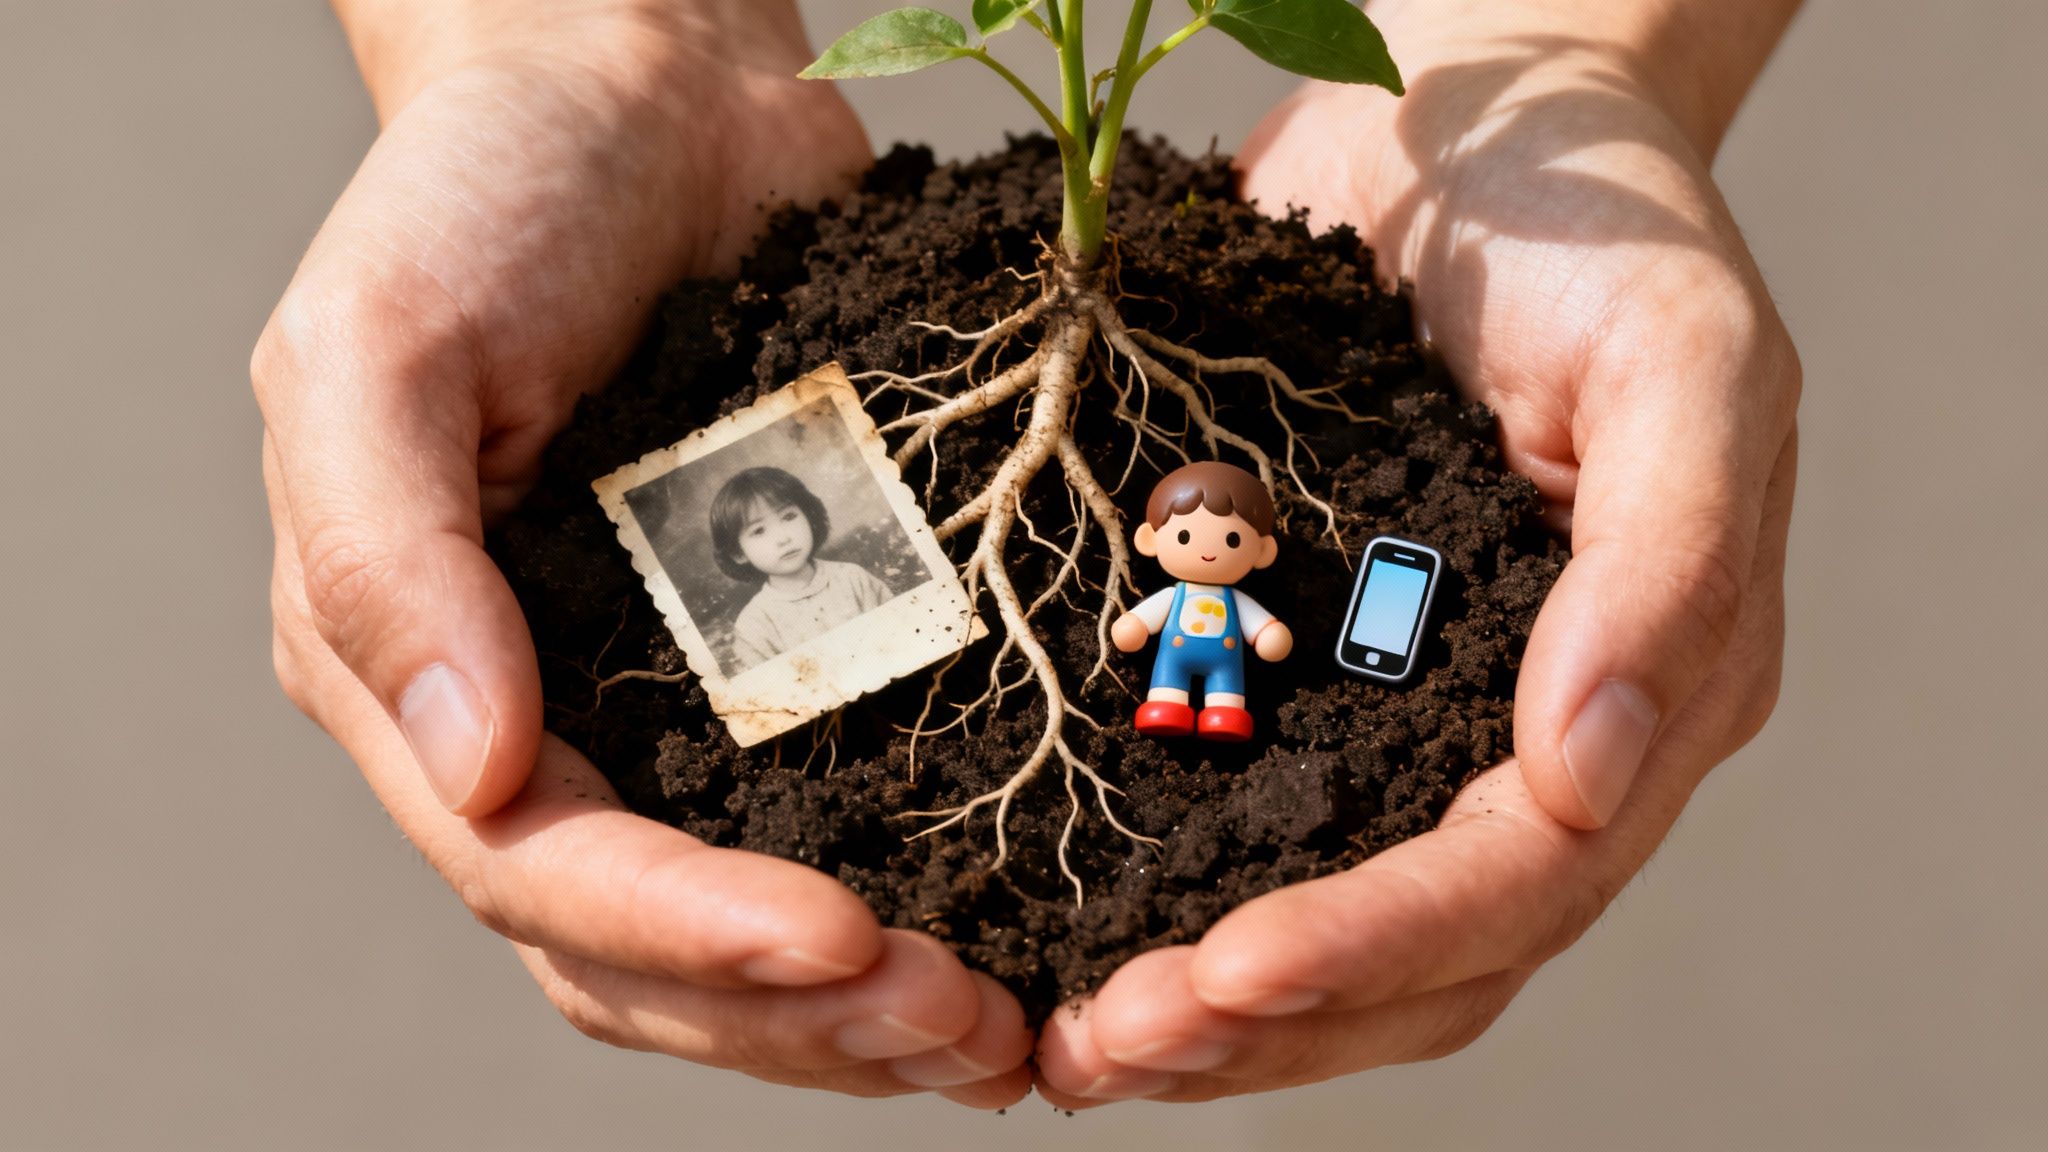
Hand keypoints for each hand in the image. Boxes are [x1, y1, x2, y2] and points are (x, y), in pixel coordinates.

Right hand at [254, 0, 1029, 1104]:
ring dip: (870, 1007)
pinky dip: (930, 891)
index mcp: (419, 674)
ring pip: (752, 929)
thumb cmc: (486, 193)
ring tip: (1008, 1032)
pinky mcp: (793, 658)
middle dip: (800, 1016)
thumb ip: (383, 562)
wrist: (643, 87)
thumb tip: (471, 770)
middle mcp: (550, 717)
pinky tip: (1029, 929)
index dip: (686, 932)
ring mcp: (678, 700)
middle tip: (963, 1031)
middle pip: (653, 952)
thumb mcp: (376, 347)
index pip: (542, 870)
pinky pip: (853, 812)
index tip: (839, 942)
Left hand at [1036, 1, 1799, 1103]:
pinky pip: (1238, 811)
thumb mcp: (1684, 357)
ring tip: (1063, 1040)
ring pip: (1324, 918)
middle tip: (1102, 1051)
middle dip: (1266, 1021)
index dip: (1378, 945)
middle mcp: (1529, 733)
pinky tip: (1051, 924)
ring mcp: (1411, 708)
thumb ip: (1673, 566)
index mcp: (1645, 687)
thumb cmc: (1594, 216)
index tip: (1226, 975)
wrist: (1473, 112)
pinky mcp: (1305, 659)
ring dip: (1204, 1003)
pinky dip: (1156, 888)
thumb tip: (1598, 774)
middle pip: (1418, 954)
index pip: (1516, 882)